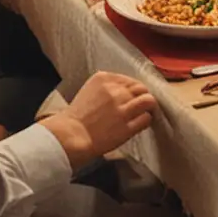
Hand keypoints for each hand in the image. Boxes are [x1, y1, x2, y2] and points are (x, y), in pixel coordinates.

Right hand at [40, 71, 158, 169]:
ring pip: (148, 101)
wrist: (69, 137)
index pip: (130, 80)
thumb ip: (108, 87)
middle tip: (139, 105)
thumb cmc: (76, 117)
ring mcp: (122, 108)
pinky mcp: (127, 126)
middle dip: (142, 96)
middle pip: (141, 88)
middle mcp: (115, 90)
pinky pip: (146, 119)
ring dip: (148, 107)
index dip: (133, 89)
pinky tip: (139, 124)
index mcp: (104, 78)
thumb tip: (127, 90)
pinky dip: (145, 120)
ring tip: (144, 113)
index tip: (130, 97)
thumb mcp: (90, 91)